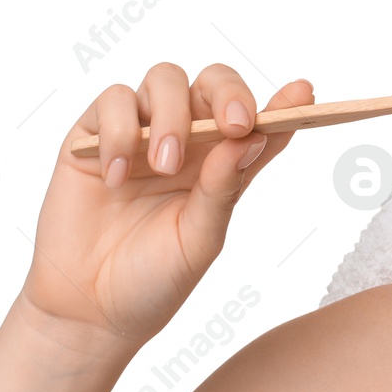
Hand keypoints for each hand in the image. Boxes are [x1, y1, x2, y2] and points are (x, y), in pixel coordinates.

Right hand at [19, 63, 312, 351]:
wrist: (87, 312)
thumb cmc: (152, 280)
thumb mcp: (199, 240)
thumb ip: (222, 189)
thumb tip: (249, 139)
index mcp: (222, 163)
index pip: (259, 122)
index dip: (285, 104)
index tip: (304, 94)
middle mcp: (186, 139)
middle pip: (213, 83)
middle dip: (229, 93)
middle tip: (235, 124)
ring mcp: (140, 132)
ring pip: (165, 79)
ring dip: (171, 116)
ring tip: (164, 167)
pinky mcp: (92, 137)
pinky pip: (112, 100)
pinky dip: (118, 131)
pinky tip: (116, 178)